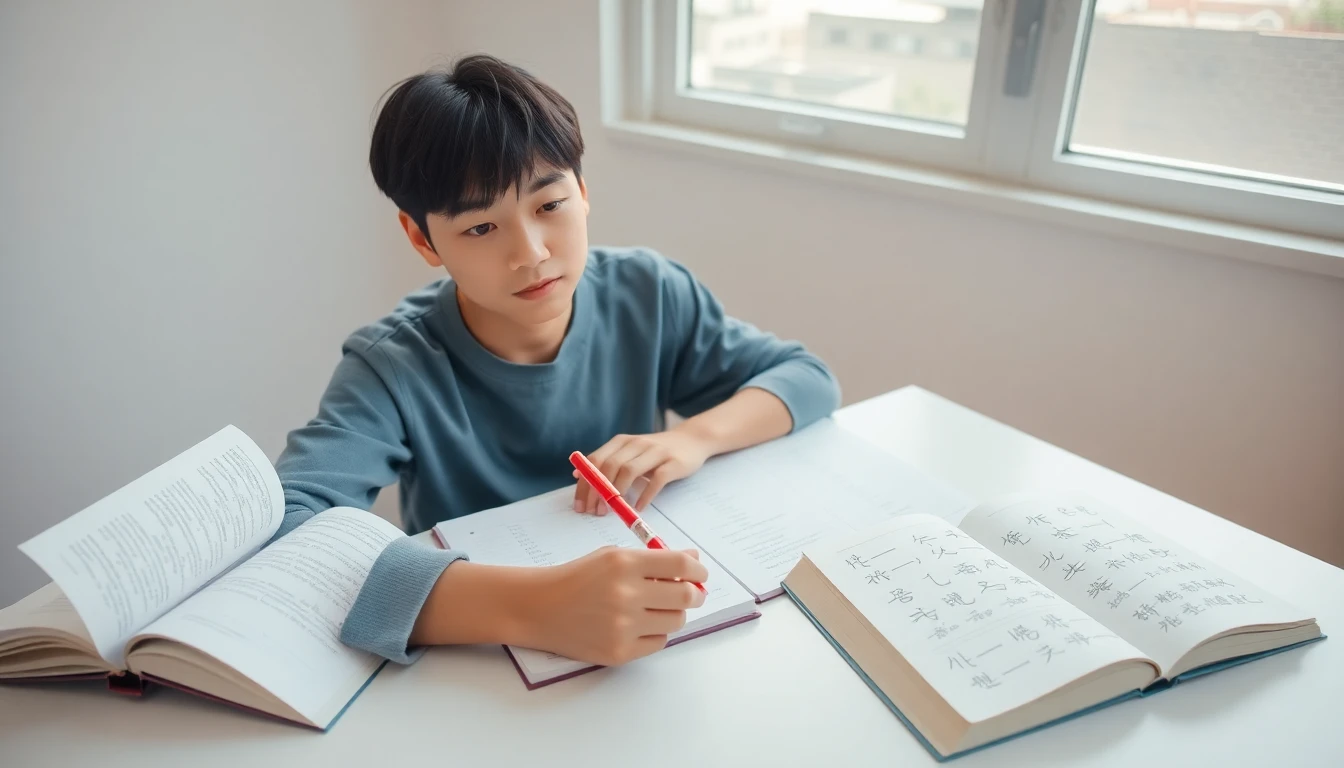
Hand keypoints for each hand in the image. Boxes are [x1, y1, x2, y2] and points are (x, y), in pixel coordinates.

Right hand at [519, 547, 708, 666]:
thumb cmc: (578, 577)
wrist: (539, 607)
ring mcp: (622, 626)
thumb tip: (693, 559)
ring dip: (673, 613)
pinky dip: (655, 633)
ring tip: (656, 608)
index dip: (698, 569)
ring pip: (675, 621)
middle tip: (690, 593)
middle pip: (685, 596)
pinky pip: (658, 643)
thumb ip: (654, 558)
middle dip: (694, 593)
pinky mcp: (618, 652)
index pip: (681, 565)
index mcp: (624, 564)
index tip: (700, 573)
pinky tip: (639, 624)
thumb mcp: (612, 556)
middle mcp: (625, 594)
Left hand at [573, 429, 713, 513]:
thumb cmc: (656, 451)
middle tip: (595, 512)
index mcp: (621, 441)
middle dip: (599, 491)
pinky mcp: (673, 462)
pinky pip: (656, 480)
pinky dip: (645, 495)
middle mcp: (636, 443)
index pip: (595, 460)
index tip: (580, 506)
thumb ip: (607, 461)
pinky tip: (638, 508)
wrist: (692, 440)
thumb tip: (579, 475)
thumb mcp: (630, 452)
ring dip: (617, 493)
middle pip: (610, 466)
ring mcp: (655, 452)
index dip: (585, 484)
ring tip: (612, 511)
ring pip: (630, 470)